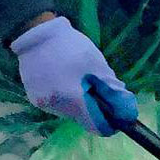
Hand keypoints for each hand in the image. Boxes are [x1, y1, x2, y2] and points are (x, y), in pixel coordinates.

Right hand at [10, 16, 138, 135]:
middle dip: (93, 108)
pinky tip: (63, 79)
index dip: (109, 122)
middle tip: (95, 87)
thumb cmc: (71, 47)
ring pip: (69, 113)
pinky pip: (56, 105)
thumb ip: (112, 91)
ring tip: (76, 80)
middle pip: (82, 119)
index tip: (116, 114)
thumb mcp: (97, 66)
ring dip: (78, 102)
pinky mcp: (33, 98)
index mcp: (73, 100)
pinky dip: (64, 97)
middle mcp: (56, 108)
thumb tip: (126, 111)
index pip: (96, 126)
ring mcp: (42, 104)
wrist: (35, 33)